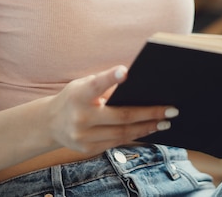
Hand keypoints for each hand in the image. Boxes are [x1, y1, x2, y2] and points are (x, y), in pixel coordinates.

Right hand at [47, 65, 176, 156]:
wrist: (51, 123)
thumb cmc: (74, 97)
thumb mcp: (84, 85)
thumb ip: (105, 85)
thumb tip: (136, 83)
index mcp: (80, 94)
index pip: (97, 85)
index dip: (111, 78)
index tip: (125, 71)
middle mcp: (81, 117)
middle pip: (121, 116)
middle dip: (149, 113)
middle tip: (170, 110)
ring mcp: (84, 137)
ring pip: (122, 133)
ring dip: (146, 128)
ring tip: (164, 122)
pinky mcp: (88, 150)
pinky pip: (116, 142)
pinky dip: (134, 136)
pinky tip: (147, 130)